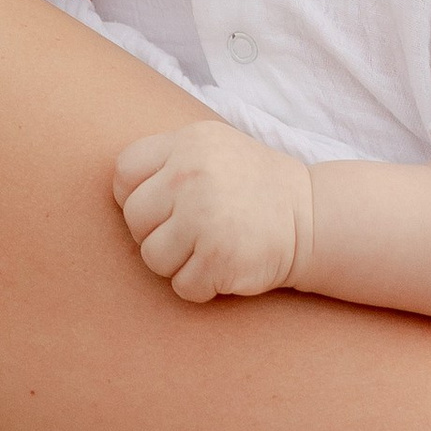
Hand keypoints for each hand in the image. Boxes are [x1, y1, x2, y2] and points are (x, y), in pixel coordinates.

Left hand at [113, 124, 314, 303]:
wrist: (313, 217)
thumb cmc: (253, 188)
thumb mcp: (212, 149)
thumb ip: (168, 160)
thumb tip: (117, 189)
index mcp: (187, 144)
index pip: (124, 173)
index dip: (137, 197)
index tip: (165, 208)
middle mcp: (192, 175)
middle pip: (134, 219)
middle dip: (157, 233)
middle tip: (193, 232)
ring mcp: (204, 217)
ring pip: (151, 257)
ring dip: (177, 264)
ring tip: (209, 249)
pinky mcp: (219, 258)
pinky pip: (181, 286)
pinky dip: (201, 286)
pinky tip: (224, 267)